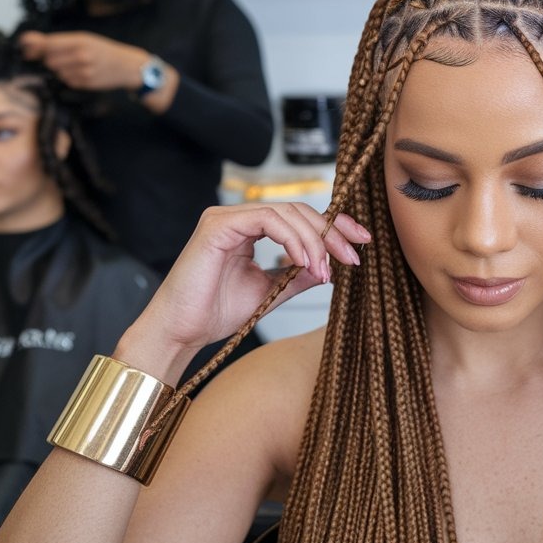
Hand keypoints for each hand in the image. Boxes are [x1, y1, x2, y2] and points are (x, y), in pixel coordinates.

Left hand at [18, 30, 148, 91]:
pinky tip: (81, 73)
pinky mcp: (85, 83)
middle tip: (62, 56)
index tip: (25, 48)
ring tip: (75, 65)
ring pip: (57, 72)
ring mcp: (83, 71)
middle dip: (50, 59)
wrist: (127, 66)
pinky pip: (67, 81)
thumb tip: (27, 41)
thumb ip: (58, 41)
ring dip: (60, 69)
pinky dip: (70, 77)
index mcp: (80, 41)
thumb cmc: (105, 50)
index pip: (48, 44)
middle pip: (49, 60)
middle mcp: (81, 56)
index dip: (34, 47)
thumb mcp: (85, 39)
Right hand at [122, 203, 370, 373]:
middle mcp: (238, 217)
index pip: (299, 217)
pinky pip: (267, 220)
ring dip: (314, 241)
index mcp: (249, 229)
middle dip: (331, 232)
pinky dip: (293, 240)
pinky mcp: (218, 224)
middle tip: (352, 257)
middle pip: (298, 210)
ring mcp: (226, 217)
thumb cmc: (216, 313)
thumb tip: (330, 265)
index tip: (360, 242)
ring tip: (325, 270)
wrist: (182, 332)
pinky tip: (305, 263)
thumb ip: (298, 274)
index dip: (333, 226)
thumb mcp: (271, 291)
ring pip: (287, 212)